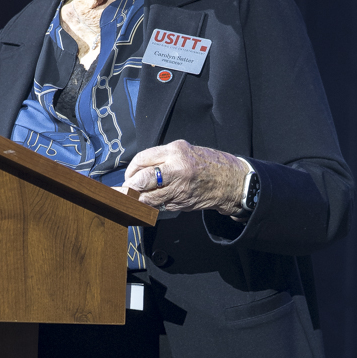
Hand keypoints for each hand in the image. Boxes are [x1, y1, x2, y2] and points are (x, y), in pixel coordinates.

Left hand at [122, 140, 248, 214]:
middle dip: (130, 187)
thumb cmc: (207, 163)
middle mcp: (177, 169)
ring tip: (133, 198)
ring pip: (149, 197)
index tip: (129, 176)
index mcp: (175, 152)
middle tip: (125, 189)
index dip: (131, 170)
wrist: (231, 181)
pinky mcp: (182, 203)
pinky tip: (152, 203)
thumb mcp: (184, 151)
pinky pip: (160, 205)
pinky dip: (153, 205)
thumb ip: (162, 159)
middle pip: (143, 180)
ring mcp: (179, 188)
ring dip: (138, 199)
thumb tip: (138, 172)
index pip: (142, 160)